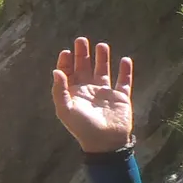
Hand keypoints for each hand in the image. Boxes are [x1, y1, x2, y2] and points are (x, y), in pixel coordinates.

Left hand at [53, 38, 134, 153]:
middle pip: (85, 68)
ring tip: (102, 45)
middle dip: (83, 54)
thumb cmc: (82, 127)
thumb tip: (56, 71)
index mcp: (74, 93)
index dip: (66, 62)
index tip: (66, 52)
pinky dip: (126, 71)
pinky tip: (125, 60)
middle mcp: (89, 90)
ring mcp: (105, 93)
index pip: (68, 73)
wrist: (105, 142)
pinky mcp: (121, 97)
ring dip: (103, 58)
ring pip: (103, 71)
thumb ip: (59, 90)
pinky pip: (124, 82)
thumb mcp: (65, 109)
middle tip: (81, 40)